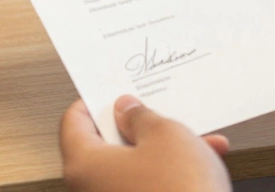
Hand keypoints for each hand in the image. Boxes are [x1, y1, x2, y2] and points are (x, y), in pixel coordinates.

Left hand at [60, 96, 231, 191]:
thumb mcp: (166, 134)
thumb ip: (141, 116)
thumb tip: (129, 110)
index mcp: (84, 165)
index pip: (73, 123)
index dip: (93, 102)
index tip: (110, 92)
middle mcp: (91, 190)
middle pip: (105, 147)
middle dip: (138, 127)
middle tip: (156, 112)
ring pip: (133, 168)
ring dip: (163, 151)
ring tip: (196, 140)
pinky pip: (147, 186)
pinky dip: (169, 174)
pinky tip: (201, 164)